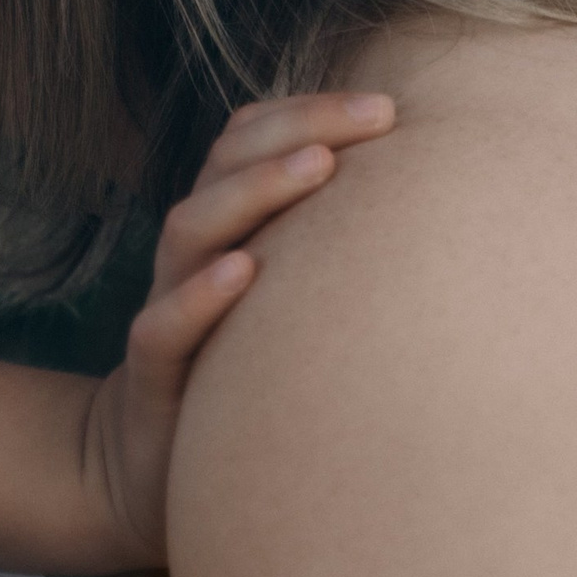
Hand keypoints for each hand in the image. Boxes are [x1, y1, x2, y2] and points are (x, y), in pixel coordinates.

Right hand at [77, 92, 395, 564]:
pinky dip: (199, 295)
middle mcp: (192, 255)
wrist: (143, 469)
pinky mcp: (154, 378)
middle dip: (299, 129)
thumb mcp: (285, 304)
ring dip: (254, 191)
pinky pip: (164, 326)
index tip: (387, 106)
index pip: (251, 141)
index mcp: (224, 226)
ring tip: (318, 166)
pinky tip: (243, 272)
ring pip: (193, 230)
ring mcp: (168, 309)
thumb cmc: (242, 373)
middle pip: (226, 165)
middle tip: (373, 114)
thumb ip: (326, 251)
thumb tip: (433, 213)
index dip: (310, 112)